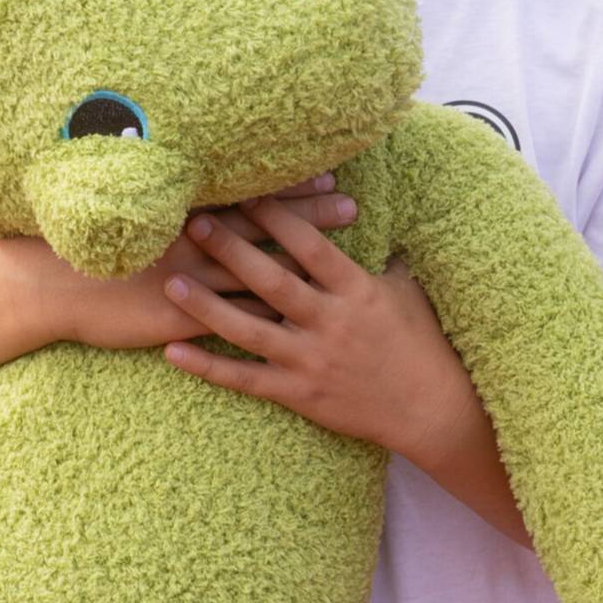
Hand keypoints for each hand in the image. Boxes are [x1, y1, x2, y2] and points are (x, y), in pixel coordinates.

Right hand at [34, 178, 360, 354]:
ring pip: (257, 272)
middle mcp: (190, 242)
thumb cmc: (77, 244)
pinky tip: (303, 319)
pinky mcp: (180, 316)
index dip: (286, 185)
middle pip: (263, 227)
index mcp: (180, 214)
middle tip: (351, 204)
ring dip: (300, 266)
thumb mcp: (121, 210)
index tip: (324, 172)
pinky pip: (232, 319)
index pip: (245, 193)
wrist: (46, 287)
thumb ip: (160, 199)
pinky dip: (266, 316)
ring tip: (344, 262)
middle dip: (308, 218)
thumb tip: (190, 182)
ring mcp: (188, 281)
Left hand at [157, 195, 482, 471]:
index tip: (246, 194)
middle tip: (195, 224)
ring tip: (171, 282)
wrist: (431, 408)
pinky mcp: (299, 394)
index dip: (277, 218)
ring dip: (206, 306)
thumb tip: (363, 216)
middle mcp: (329, 322)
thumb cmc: (422, 342)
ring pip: (248, 330)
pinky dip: (208, 367)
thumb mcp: (405, 289)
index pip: (309, 246)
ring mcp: (311, 360)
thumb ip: (378, 255)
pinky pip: (245, 379)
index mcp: (355, 290)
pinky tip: (173, 352)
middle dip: (231, 250)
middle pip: (271, 280)